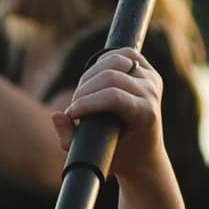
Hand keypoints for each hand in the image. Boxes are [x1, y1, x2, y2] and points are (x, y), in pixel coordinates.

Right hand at [55, 45, 169, 179]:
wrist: (145, 153)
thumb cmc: (119, 155)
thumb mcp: (93, 153)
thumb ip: (69, 138)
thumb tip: (57, 115)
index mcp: (146, 114)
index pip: (113, 97)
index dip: (86, 103)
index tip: (72, 114)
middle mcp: (152, 93)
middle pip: (110, 77)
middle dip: (84, 91)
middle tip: (75, 107)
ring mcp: (152, 79)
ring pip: (115, 61)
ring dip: (90, 75)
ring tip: (82, 93)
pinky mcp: (148, 69)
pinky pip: (123, 53)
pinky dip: (103, 61)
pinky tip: (94, 76)